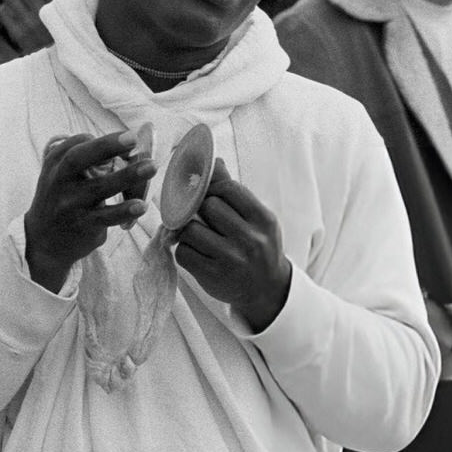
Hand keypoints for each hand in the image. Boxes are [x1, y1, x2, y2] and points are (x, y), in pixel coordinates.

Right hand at [24, 131, 155, 292]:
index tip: (128, 139)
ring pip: (98, 188)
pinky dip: (124, 211)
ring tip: (151, 166)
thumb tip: (128, 151)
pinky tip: (141, 206)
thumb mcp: (61, 176)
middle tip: (133, 138)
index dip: (104, 140)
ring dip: (126, 176)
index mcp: (55, 164)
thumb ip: (85, 161)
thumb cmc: (61, 200)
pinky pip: (106, 216)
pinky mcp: (82, 225)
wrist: (42, 243)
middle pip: (78, 159)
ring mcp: (70, 204)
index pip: (77, 144)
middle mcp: (59, 182)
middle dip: (106, 146)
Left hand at [173, 158, 290, 331]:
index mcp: (263, 220)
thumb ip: (235, 192)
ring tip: (198, 235)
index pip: (229, 188)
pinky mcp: (213, 277)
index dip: (213, 188)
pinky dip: (184, 251)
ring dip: (189, 230)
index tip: (209, 194)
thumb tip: (215, 161)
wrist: (268, 291)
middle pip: (208, 206)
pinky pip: (184, 253)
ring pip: (191, 229)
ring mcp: (231, 259)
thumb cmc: (259, 247)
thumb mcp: (256, 219)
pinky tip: (196, 253)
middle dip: (200, 208)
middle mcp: (250, 239)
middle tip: (201, 216)